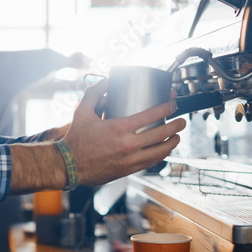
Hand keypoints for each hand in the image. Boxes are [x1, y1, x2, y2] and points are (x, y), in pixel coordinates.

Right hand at [62, 79, 184, 185]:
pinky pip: (151, 162)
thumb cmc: (75, 139)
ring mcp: (130, 159)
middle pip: (161, 133)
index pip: (151, 115)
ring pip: (160, 150)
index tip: (172, 102)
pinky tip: (163, 150)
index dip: (166, 107)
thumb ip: (94, 93)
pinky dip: (161, 155)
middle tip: (182, 119)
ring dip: (172, 142)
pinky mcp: (128, 170)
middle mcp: (128, 144)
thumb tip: (106, 81)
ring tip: (177, 136)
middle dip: (176, 125)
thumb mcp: (82, 111)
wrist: (69, 165)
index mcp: (119, 127)